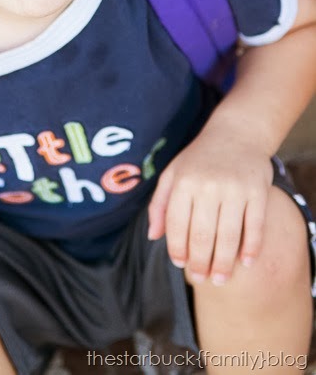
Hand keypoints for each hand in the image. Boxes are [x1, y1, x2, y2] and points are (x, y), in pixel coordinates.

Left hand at [147, 127, 272, 284]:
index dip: (177, 249)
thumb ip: (159, 205)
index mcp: (183, 182)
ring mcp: (234, 189)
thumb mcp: (172, 174)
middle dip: (200, 264)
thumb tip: (153, 237)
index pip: (176, 225)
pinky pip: (255, 227)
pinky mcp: (258, 191)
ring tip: (220, 279)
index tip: (181, 265)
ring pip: (228, 236)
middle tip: (201, 278)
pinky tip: (245, 262)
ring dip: (223, 264)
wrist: (237, 132)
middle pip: (201, 236)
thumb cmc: (199, 158)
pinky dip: (251, 248)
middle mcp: (207, 186)